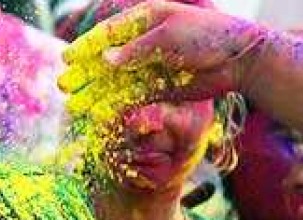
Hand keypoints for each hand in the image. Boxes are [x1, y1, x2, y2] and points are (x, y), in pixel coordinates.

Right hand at [61, 0, 267, 103]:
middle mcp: (144, 44)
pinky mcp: (160, 87)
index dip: (86, 47)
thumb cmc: (205, 36)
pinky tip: (101, 114)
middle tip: (64, 86)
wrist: (238, 59)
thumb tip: (105, 60)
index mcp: (144, 21)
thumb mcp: (168, 35)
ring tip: (76, 106)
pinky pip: (133, 97)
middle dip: (85, 74)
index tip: (67, 59)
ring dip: (96, 94)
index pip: (108, 34)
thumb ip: (136, 49)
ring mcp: (151, 67)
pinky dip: (116, 105)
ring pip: (116, 82)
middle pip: (107, 61)